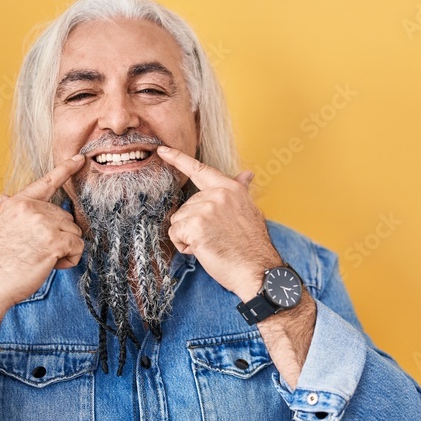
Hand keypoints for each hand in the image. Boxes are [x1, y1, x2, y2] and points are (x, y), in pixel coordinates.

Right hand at [0, 154, 86, 308]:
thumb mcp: (0, 227)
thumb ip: (10, 211)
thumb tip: (4, 198)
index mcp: (18, 203)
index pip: (46, 182)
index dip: (66, 169)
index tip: (80, 159)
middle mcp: (31, 209)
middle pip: (66, 217)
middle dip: (60, 236)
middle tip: (40, 251)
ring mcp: (44, 223)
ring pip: (74, 232)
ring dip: (66, 249)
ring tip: (43, 259)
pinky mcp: (55, 241)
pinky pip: (78, 247)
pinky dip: (70, 260)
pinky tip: (53, 265)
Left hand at [158, 146, 281, 299]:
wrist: (258, 270)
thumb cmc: (252, 247)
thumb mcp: (249, 211)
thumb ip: (240, 191)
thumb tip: (247, 174)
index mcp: (230, 189)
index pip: (200, 170)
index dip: (178, 159)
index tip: (162, 150)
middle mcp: (218, 194)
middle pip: (186, 206)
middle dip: (194, 225)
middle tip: (216, 239)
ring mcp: (206, 208)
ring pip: (178, 221)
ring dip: (189, 237)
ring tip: (212, 245)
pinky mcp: (195, 225)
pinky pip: (175, 234)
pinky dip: (184, 246)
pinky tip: (203, 250)